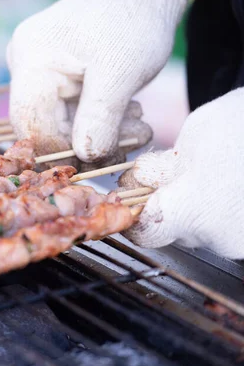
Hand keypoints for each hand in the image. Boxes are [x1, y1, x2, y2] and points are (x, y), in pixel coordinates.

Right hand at [6, 0, 187, 165]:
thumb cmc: (132, 21)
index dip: (61, 150)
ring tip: (136, 124)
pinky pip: (66, 112)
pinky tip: (125, 116)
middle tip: (130, 142)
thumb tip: (85, 157)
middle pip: (43, 126)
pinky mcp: (51, 78)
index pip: (32, 123)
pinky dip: (96, 122)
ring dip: (98, 133)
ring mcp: (35, 72)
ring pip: (58, 123)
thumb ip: (101, 115)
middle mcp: (24, 66)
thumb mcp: (121, 71)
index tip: (100, 161)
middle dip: (86, 142)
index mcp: (31, 60)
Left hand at [119, 88, 243, 258]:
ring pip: (198, 230)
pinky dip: (219, 210)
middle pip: (172, 230)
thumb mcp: (192, 136)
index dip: (135, 213)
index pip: (145, 232)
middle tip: (178, 173)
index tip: (133, 197)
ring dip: (195, 207)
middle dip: (167, 203)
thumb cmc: (242, 124)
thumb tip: (138, 185)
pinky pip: (222, 229)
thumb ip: (159, 169)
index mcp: (194, 210)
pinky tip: (228, 186)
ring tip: (212, 175)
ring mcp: (240, 241)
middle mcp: (218, 236)